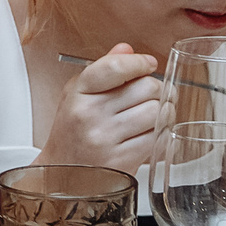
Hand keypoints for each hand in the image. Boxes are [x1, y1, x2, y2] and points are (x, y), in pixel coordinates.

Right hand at [38, 44, 163, 176]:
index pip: (115, 67)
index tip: (148, 64)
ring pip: (158, 111)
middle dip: (155, 88)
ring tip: (151, 113)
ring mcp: (107, 138)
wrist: (62, 176)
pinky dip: (161, 132)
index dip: (139, 62)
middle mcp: (90, 114)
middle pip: (147, 87)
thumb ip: (103, 69)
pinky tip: (149, 131)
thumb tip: (127, 49)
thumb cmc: (72, 132)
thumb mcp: (77, 95)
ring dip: (162, 110)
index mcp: (78, 93)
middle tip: (150, 94)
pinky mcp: (123, 159)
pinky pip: (158, 136)